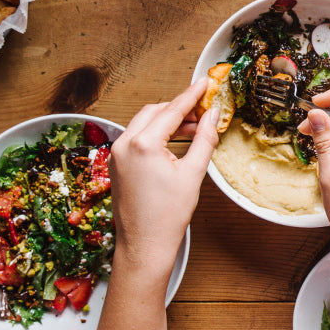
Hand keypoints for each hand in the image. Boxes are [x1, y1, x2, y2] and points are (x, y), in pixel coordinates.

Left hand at [109, 80, 218, 286]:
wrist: (144, 245)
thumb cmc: (167, 215)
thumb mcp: (193, 173)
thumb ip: (204, 138)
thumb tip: (213, 115)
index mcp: (142, 144)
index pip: (172, 110)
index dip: (192, 95)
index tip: (205, 83)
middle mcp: (124, 145)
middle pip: (155, 112)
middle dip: (180, 108)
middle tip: (204, 110)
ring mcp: (116, 155)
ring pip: (144, 123)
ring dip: (168, 121)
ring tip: (194, 129)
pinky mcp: (116, 165)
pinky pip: (136, 138)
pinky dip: (156, 134)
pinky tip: (175, 142)